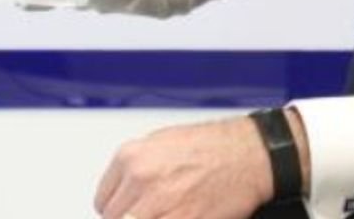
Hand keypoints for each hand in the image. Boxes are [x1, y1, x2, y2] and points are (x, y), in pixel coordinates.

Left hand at [94, 116, 273, 218]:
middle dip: (132, 217)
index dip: (119, 208)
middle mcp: (141, 179)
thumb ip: (137, 168)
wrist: (250, 155)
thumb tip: (123, 192)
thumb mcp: (165, 143)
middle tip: (154, 209)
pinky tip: (180, 213)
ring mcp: (159, 204)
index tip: (130, 209)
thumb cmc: (216, 146)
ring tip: (167, 210)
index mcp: (133, 156)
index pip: (103, 200)